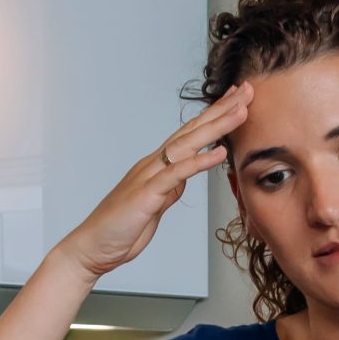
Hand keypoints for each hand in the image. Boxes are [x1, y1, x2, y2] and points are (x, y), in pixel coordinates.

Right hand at [54, 84, 252, 279]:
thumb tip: (183, 181)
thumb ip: (168, 190)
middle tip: (247, 90)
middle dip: (221, 110)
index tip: (236, 100)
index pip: (189, 135)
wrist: (91, 248)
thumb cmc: (119, 230)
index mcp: (155, 167)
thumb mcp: (153, 207)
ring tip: (241, 110)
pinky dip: (199, 162)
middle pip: (192, 131)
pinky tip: (219, 153)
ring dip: (216, 127)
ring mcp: (148, 177)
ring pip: (187, 144)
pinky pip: (177, 174)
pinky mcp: (146, 195)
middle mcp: (152, 165)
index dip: (213, 117)